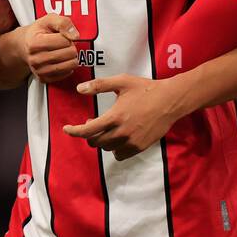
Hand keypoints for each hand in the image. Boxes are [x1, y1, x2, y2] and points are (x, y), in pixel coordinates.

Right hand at [19, 14, 79, 82]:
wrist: (24, 45)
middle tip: (65, 44)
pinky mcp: (43, 78)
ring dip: (72, 58)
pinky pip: (65, 75)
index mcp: (35, 42)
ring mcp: (39, 70)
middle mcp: (35, 58)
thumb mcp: (48, 20)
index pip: (64, 41)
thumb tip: (75, 36)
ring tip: (65, 51)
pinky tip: (63, 60)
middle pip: (68, 54)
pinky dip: (68, 67)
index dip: (68, 36)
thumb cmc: (38, 32)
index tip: (62, 35)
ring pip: (69, 66)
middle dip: (71, 47)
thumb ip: (63, 23)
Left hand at [63, 74, 182, 160]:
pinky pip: (120, 154)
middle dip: (89, 134)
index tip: (66, 129)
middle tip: (91, 123)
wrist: (170, 100)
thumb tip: (79, 89)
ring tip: (106, 128)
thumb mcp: (121, 82)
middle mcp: (121, 132)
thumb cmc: (145, 89)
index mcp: (114, 116)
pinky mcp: (140, 147)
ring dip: (102, 140)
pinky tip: (117, 137)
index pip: (87, 130)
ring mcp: (131, 141)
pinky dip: (115, 148)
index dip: (73, 131)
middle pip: (95, 142)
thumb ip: (99, 85)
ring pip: (107, 149)